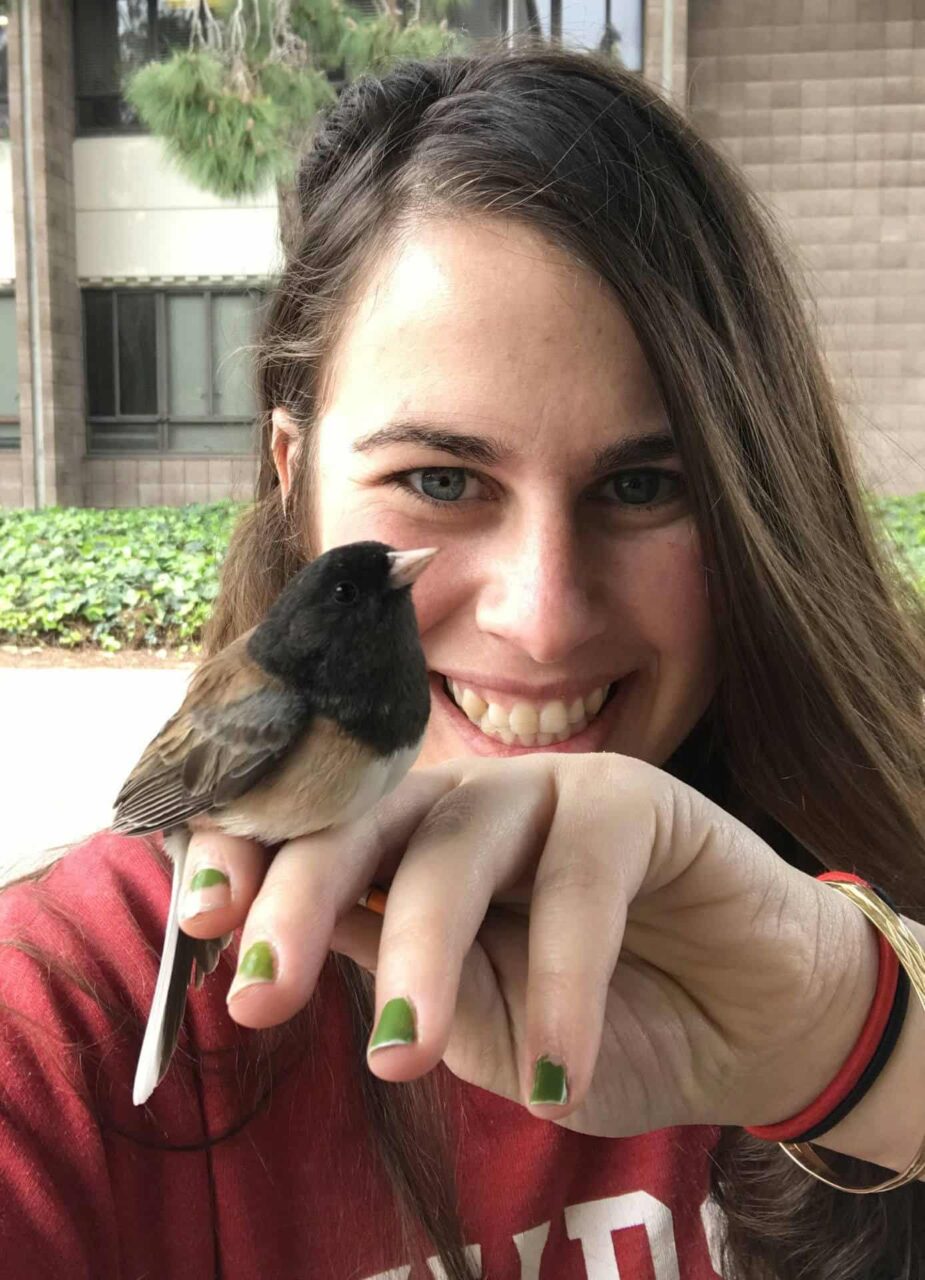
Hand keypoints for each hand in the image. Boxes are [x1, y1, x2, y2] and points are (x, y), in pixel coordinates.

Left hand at [179, 754, 876, 1137]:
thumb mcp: (484, 1031)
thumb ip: (395, 977)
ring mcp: (546, 792)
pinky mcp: (634, 799)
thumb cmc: (601, 1030)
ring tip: (408, 1058)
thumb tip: (284, 941)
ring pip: (455, 847)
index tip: (196, 920)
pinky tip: (562, 1072)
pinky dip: (563, 980)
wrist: (747, 1030)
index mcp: (410, 854)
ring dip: (423, 956)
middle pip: (361, 821)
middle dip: (302, 897)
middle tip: (261, 992)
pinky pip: (577, 882)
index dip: (250, 861)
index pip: (312, 839)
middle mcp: (464, 808)